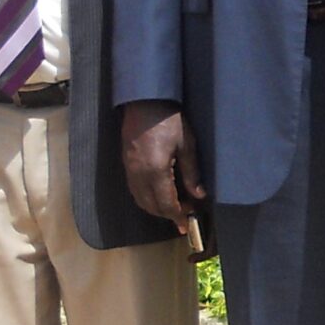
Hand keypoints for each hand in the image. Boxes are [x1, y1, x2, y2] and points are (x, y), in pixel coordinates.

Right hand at [122, 101, 203, 225]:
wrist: (144, 102)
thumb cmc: (170, 120)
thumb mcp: (187, 145)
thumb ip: (192, 173)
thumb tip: (199, 195)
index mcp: (156, 172)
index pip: (166, 204)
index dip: (178, 216)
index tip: (188, 223)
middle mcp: (139, 176)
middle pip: (151, 206)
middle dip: (168, 214)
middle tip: (185, 214)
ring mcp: (130, 171)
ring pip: (140, 200)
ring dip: (156, 208)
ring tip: (173, 207)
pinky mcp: (126, 165)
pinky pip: (134, 190)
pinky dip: (146, 199)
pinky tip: (158, 194)